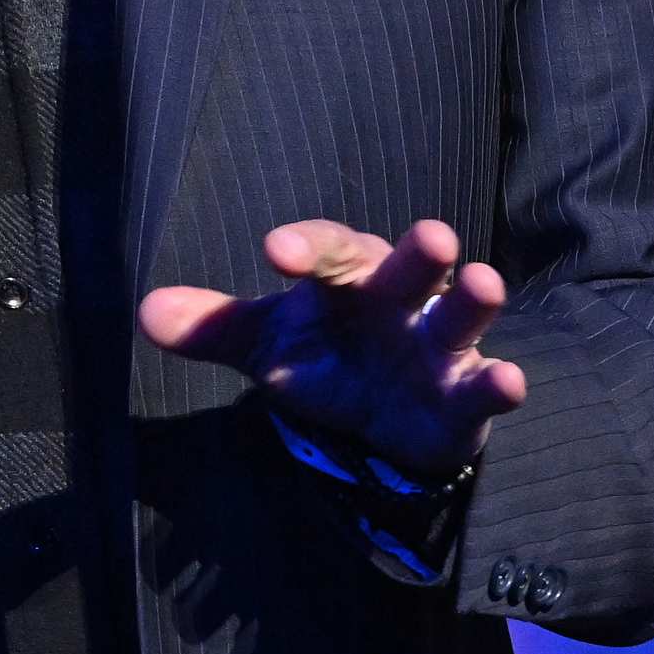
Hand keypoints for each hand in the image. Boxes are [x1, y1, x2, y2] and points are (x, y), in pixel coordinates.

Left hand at [137, 218, 526, 481]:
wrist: (384, 418)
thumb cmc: (325, 356)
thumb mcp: (264, 344)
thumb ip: (213, 327)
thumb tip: (145, 312)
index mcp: (344, 277)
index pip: (326, 251)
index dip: (305, 248)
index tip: (275, 251)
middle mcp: (398, 299)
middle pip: (408, 266)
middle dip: (419, 252)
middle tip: (431, 234)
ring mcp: (437, 344)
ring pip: (458, 315)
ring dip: (473, 301)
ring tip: (482, 281)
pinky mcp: (465, 393)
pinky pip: (483, 386)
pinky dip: (498, 383)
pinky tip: (508, 380)